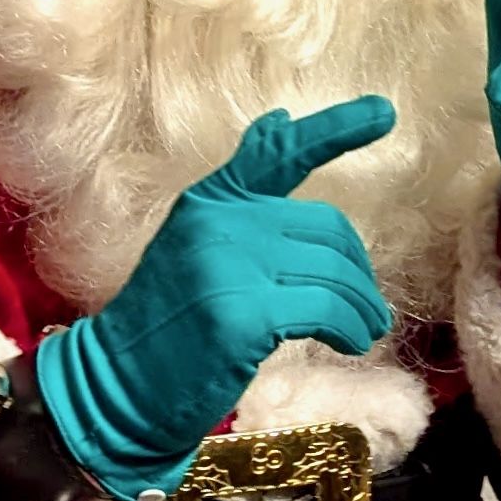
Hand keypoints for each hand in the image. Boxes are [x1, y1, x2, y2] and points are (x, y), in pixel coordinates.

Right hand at [34, 101, 395, 500]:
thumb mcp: (197, 248)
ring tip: (362, 333)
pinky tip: (350, 344)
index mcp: (209, 201)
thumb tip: (282, 122)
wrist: (117, 387)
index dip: (337, 129)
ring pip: (334, 273)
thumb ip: (242, 202)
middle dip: (357, 273)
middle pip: (327, 229)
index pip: (279, 152)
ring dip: (361, 308)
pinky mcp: (243, 315)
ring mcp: (229, 267)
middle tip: (367, 312)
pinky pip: (326, 310)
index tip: (383, 112)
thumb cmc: (166, 326)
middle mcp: (218, 222)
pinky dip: (350, 329)